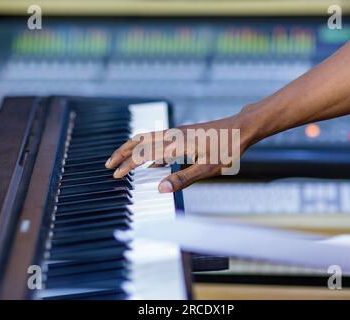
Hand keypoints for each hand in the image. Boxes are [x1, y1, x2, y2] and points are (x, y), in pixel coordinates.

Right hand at [105, 111, 255, 192]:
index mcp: (175, 144)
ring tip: (122, 159)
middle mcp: (172, 135)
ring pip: (147, 138)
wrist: (241, 128)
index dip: (128, 165)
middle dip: (122, 152)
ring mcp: (177, 132)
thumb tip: (160, 188)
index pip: (144, 155)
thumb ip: (183, 178)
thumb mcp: (207, 167)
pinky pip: (158, 139)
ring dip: (132, 148)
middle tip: (109, 164)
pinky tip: (151, 160)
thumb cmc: (227, 148)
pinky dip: (146, 147)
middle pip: (139, 141)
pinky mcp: (183, 132)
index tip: (116, 174)